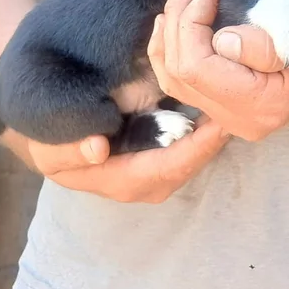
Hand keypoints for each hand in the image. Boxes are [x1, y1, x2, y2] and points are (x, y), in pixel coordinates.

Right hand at [23, 118, 229, 203]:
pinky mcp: (161, 154)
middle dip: (214, 141)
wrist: (51, 137)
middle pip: (189, 164)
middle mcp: (145, 182)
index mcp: (121, 181)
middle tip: (239, 110)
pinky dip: (205, 130)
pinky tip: (220, 106)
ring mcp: (156, 170)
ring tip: (236, 106)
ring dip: (214, 135)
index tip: (218, 124)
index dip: (196, 148)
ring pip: (193, 156)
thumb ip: (68, 149)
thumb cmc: (51, 141)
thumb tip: (96, 149)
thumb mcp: (49, 148)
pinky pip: (189, 147)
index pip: (168, 168)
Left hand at [147, 0, 288, 141]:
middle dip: (178, 20)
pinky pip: (182, 83)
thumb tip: (221, 42)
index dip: (191, 24)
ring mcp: (232, 116)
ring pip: (174, 80)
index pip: (199, 69)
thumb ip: (265, 43)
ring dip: (170, 33)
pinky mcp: (226, 103)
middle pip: (181, 74)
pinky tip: (173, 21)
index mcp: (264, 104)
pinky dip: (171, 49)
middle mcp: (243, 120)